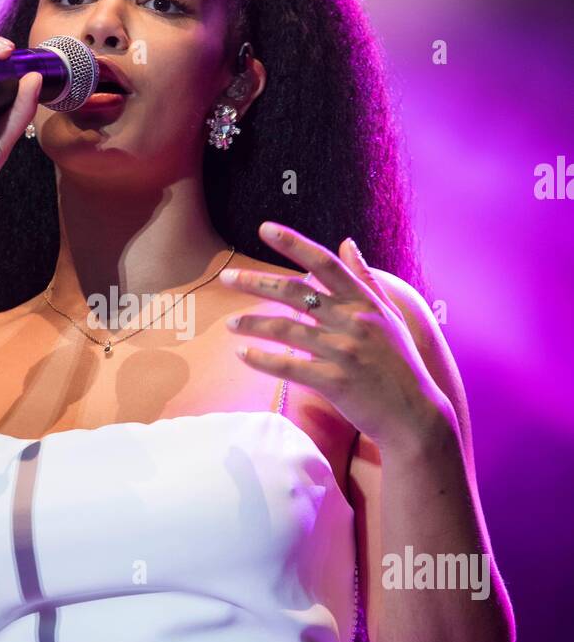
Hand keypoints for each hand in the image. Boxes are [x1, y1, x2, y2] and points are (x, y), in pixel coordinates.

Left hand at [220, 221, 446, 448]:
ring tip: (229, 324)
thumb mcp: (389, 315)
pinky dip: (262, 360)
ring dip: (252, 325)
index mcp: (364, 301)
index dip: (293, 243)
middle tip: (227, 278)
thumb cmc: (399, 363)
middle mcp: (353, 321)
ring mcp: (344, 351)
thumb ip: (365, 279)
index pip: (324, 263)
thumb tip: (346, 243)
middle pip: (295, 292)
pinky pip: (289, 366)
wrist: (414, 413)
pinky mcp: (335, 381)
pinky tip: (243, 354)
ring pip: (285, 330)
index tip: (264, 228)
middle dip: (256, 283)